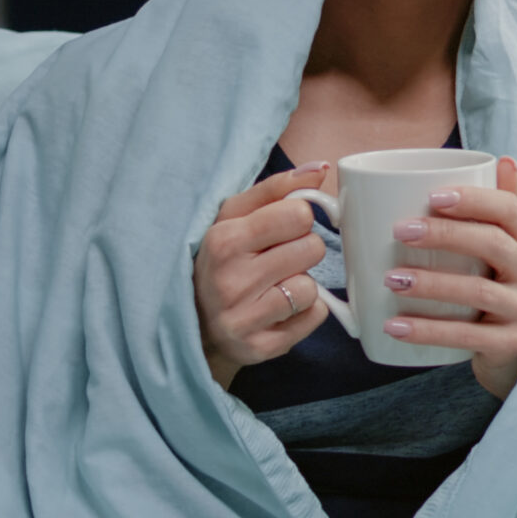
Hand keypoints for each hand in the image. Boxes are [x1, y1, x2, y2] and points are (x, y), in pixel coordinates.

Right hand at [195, 162, 332, 389]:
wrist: (195, 323)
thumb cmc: (222, 259)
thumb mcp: (234, 216)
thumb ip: (277, 189)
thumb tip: (321, 169)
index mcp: (223, 240)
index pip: (298, 214)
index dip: (298, 219)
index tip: (283, 228)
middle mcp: (230, 281)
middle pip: (311, 249)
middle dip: (302, 251)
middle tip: (278, 259)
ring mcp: (243, 319)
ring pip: (311, 287)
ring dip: (302, 284)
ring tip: (275, 286)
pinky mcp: (260, 348)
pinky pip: (315, 317)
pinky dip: (306, 312)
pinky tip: (279, 309)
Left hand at [381, 155, 516, 399]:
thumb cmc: (501, 287)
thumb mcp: (506, 248)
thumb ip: (500, 206)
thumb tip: (503, 158)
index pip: (509, 210)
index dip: (473, 199)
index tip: (431, 196)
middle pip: (493, 245)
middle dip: (445, 235)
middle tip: (399, 231)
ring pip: (479, 292)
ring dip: (431, 284)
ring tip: (390, 280)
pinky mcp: (510, 346)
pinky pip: (468, 338)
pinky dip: (428, 332)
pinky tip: (394, 325)